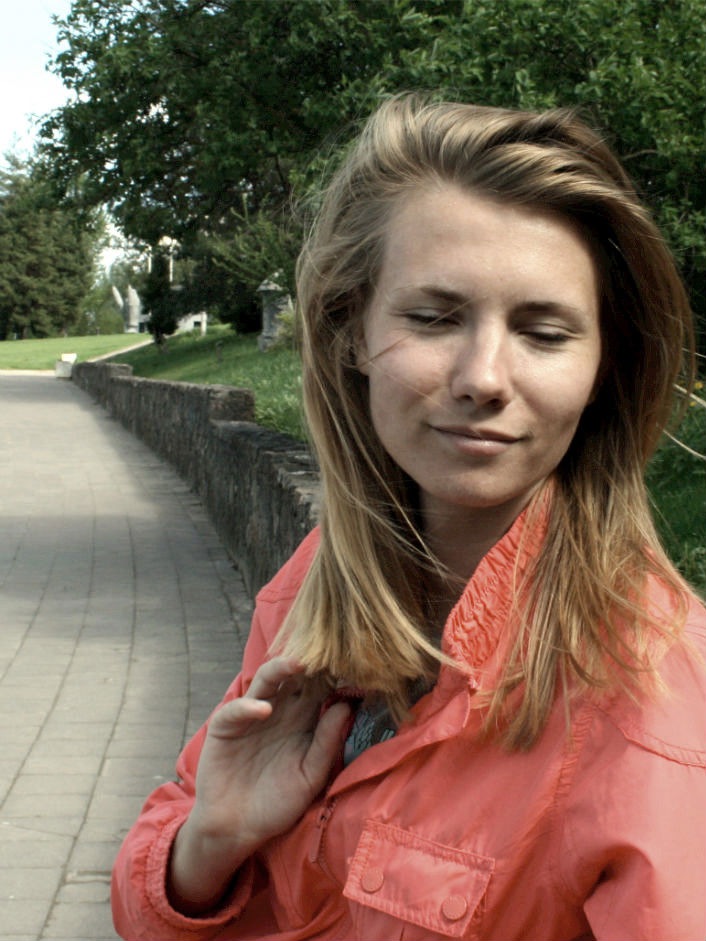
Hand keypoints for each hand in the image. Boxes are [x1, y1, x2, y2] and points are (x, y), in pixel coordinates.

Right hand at [168, 657, 350, 914]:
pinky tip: (263, 710)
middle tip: (327, 649)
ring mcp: (252, 714)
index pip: (320, 688)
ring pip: (266, 680)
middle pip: (295, 677)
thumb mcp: (310, 776)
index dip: (333, 675)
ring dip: (280, 669)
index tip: (353, 663)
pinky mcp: (225, 727)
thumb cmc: (277, 803)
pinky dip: (248, 706)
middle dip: (310, 663)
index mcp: (304, 719)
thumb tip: (347, 706)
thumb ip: (327, 743)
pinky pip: (236, 709)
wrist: (237, 829)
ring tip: (298, 664)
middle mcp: (280, 710)